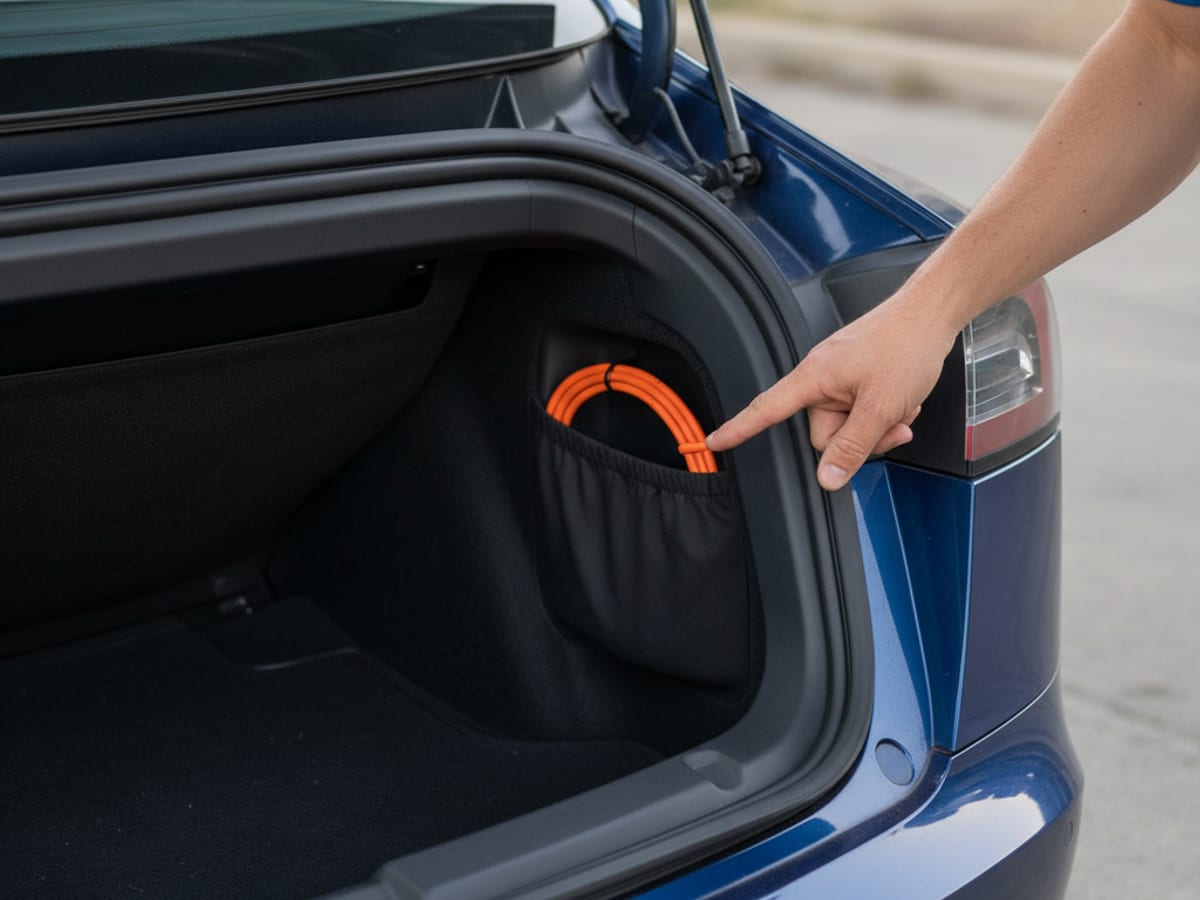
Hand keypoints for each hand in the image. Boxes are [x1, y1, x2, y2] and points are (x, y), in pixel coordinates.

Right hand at [705, 295, 957, 490]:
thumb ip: (853, 446)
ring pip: (848, 425)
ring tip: (901, 407)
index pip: (766, 409)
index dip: (738, 429)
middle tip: (891, 425)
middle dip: (859, 437)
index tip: (714, 442)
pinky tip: (902, 400)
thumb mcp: (882, 406)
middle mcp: (821, 376)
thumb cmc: (906, 346)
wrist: (933, 312)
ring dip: (877, 425)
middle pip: (824, 433)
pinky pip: (861, 408)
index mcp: (814, 378)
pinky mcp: (858, 374)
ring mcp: (841, 375)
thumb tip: (827, 477)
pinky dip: (883, 411)